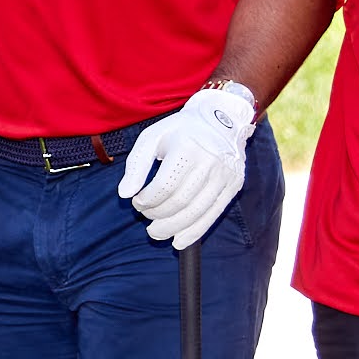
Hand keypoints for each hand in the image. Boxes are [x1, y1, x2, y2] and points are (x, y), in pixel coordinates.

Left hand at [116, 83, 254, 251]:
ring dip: (173, 228)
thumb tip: (124, 194)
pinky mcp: (234, 185)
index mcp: (188, 146)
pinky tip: (179, 240)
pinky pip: (213, 214)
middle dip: (157, 215)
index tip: (137, 202)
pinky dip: (195, 232)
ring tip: (156, 232)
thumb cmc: (180, 131)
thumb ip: (136, 165)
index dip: (147, 200)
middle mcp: (210, 161)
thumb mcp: (152, 138)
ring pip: (196, 212)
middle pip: (180, 201)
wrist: (221, 118)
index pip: (164, 185)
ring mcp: (225, 174)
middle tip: (146, 218)